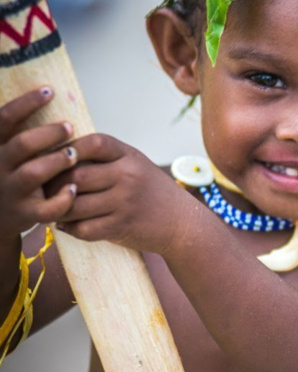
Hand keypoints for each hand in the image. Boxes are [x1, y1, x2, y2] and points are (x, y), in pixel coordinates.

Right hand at [0, 88, 77, 239]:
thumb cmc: (9, 173)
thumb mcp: (4, 149)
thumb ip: (19, 130)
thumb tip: (47, 94)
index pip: (3, 119)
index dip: (26, 103)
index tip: (49, 90)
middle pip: (22, 145)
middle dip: (49, 134)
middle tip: (69, 127)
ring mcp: (11, 191)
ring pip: (34, 173)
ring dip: (57, 162)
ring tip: (74, 155)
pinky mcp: (26, 213)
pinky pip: (46, 208)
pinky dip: (62, 199)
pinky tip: (73, 189)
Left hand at [52, 133, 195, 254]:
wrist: (181, 222)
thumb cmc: (151, 191)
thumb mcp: (135, 164)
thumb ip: (105, 157)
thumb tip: (55, 153)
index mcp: (129, 157)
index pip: (92, 143)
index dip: (68, 148)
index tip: (54, 157)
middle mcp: (128, 177)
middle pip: (76, 176)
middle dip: (53, 184)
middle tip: (42, 189)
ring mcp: (125, 202)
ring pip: (74, 205)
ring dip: (57, 209)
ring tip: (50, 208)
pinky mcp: (122, 226)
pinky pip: (84, 229)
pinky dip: (70, 228)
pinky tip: (67, 225)